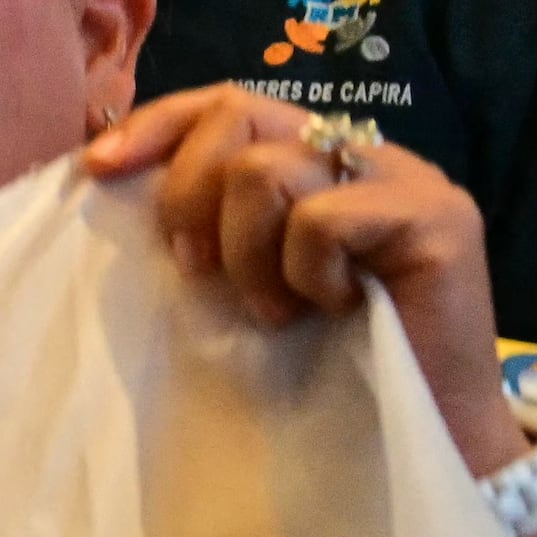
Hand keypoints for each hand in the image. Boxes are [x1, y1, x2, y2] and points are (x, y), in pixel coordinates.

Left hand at [84, 86, 519, 473]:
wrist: (413, 434)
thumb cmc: (318, 364)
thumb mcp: (238, 278)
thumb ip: (206, 222)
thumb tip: (112, 175)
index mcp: (316, 161)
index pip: (229, 103)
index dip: (160, 124)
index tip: (99, 167)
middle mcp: (364, 155)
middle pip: (240, 113)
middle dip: (190, 192)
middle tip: (198, 270)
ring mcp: (408, 178)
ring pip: (268, 169)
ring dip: (247, 252)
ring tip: (278, 309)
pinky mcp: (438, 214)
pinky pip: (322, 220)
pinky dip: (306, 273)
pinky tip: (336, 310)